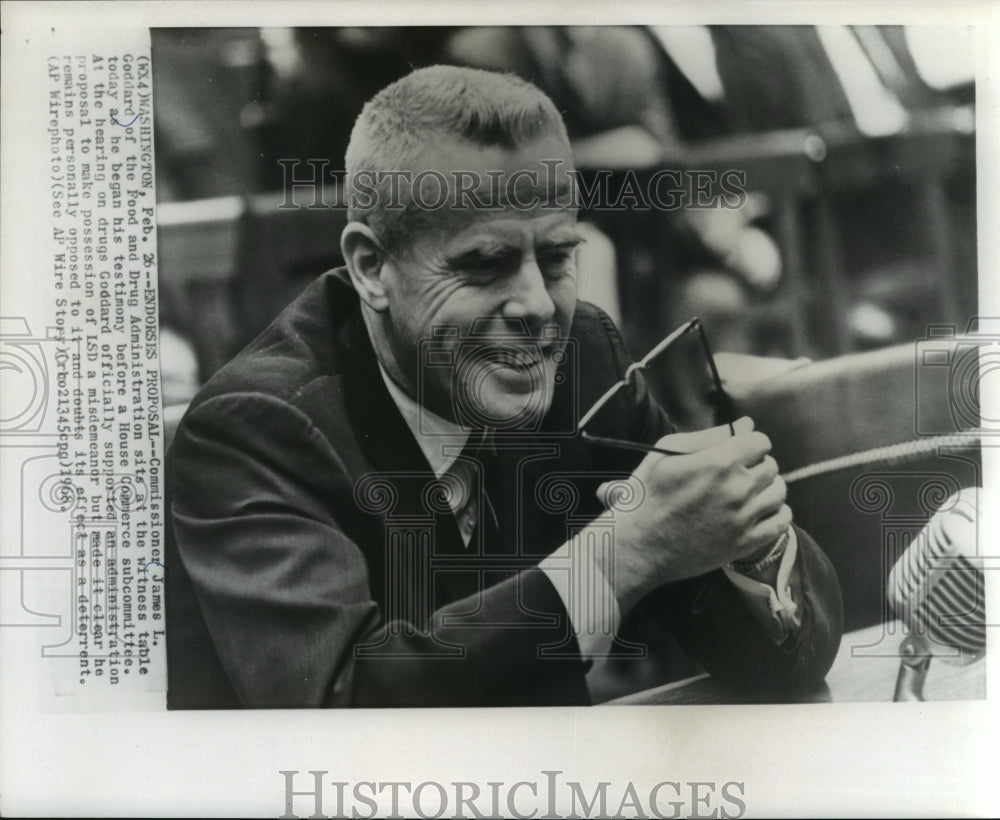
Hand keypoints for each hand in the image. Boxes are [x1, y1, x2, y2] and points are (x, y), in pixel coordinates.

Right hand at [590, 417, 790, 613]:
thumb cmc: (648, 495)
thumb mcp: (667, 454)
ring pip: (779, 492)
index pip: (760, 442)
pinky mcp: (745, 543)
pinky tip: (757, 512)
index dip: (749, 444)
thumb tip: (746, 423)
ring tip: (747, 492)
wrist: (639, 545)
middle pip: (771, 466)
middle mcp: (736, 489)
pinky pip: (782, 522)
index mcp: (717, 462)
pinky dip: (776, 514)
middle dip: (756, 465)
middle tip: (736, 474)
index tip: (737, 452)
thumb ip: (709, 436)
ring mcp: (743, 518)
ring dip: (767, 488)